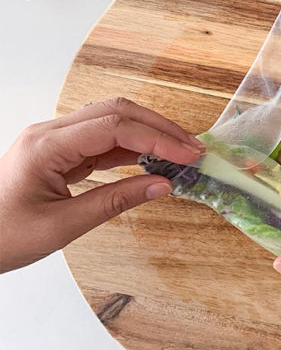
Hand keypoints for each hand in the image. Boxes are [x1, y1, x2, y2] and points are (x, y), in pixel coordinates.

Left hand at [0, 98, 202, 272]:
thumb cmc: (3, 237)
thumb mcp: (62, 226)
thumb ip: (116, 201)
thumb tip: (163, 185)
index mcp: (46, 146)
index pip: (116, 127)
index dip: (158, 138)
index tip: (188, 155)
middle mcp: (50, 133)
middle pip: (117, 112)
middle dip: (159, 127)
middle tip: (192, 149)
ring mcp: (53, 140)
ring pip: (111, 120)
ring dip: (148, 133)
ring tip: (179, 152)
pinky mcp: (58, 152)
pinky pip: (101, 139)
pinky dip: (132, 146)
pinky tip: (152, 160)